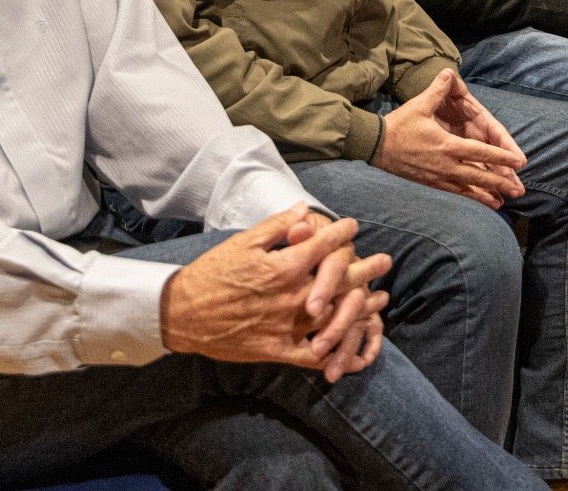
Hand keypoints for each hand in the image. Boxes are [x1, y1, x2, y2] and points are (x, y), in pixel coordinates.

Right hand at [161, 204, 391, 380]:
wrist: (181, 314)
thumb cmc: (211, 273)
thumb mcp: (243, 242)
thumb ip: (277, 226)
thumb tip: (305, 212)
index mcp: (282, 267)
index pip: (322, 246)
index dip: (340, 234)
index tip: (352, 227)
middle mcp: (290, 297)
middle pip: (338, 281)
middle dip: (364, 269)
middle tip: (385, 261)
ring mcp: (286, 326)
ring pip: (334, 318)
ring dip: (361, 309)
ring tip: (379, 301)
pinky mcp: (278, 350)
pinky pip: (314, 355)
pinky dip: (337, 354)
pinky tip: (355, 351)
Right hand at [374, 70, 526, 207]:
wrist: (375, 146)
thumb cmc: (399, 126)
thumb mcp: (419, 105)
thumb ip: (437, 90)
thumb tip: (449, 71)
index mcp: (447, 146)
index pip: (481, 152)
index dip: (501, 157)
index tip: (519, 162)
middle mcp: (446, 165)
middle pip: (479, 176)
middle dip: (500, 183)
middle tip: (518, 190)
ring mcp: (438, 177)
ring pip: (468, 189)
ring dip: (486, 196)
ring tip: (502, 203)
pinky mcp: (431, 183)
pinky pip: (454, 193)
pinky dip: (468, 197)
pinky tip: (476, 202)